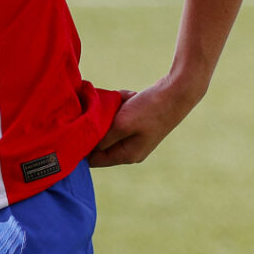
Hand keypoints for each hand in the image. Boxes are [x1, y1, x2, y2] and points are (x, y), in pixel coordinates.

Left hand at [87, 75, 205, 166]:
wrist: (177, 92)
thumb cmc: (149, 109)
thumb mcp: (121, 124)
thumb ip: (103, 138)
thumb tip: (87, 147)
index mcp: (127, 156)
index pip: (94, 160)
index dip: (82, 147)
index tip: (76, 129)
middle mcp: (131, 151)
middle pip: (100, 142)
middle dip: (98, 124)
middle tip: (104, 109)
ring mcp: (136, 138)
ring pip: (109, 126)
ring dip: (110, 112)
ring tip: (121, 101)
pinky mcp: (139, 124)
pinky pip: (119, 116)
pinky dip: (119, 105)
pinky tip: (128, 97)